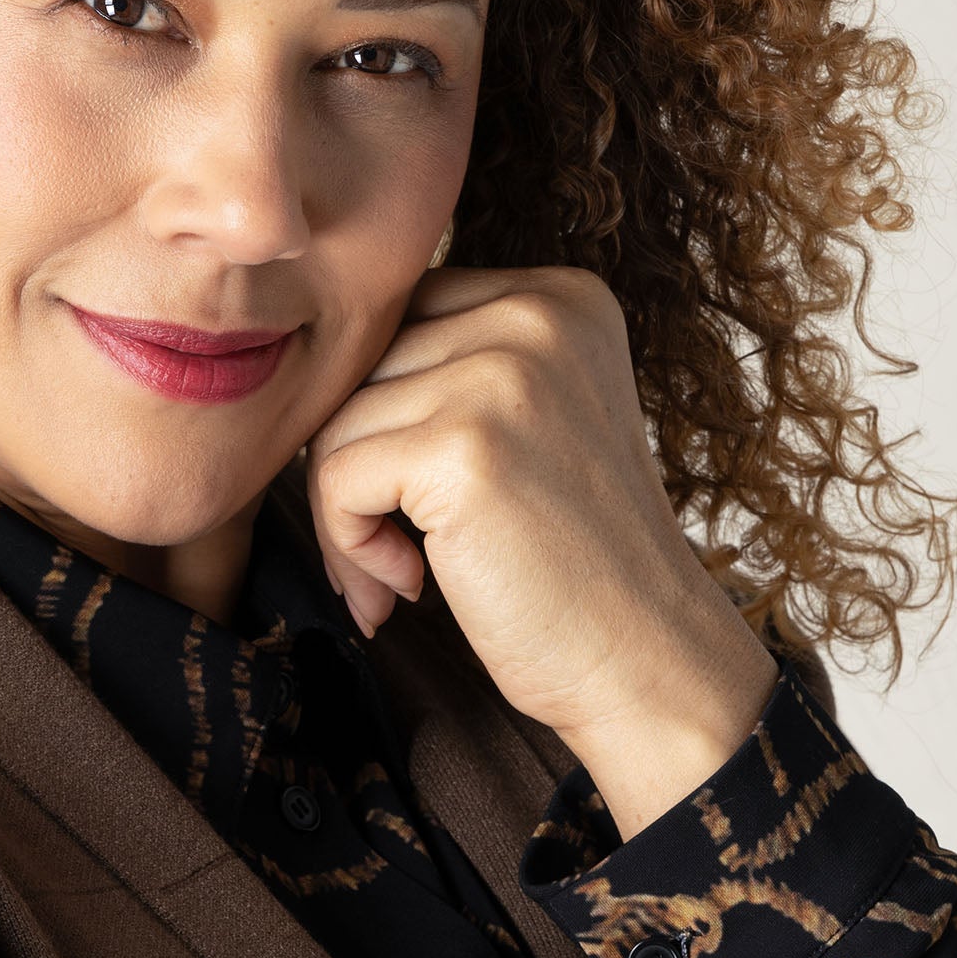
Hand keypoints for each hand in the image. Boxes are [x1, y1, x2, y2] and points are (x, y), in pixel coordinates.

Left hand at [304, 264, 777, 839]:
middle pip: (364, 365)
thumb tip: (309, 366)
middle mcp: (539, 315)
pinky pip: (333, 477)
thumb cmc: (573, 562)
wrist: (647, 660)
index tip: (419, 495)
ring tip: (406, 573)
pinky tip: (411, 585)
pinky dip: (349, 545)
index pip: (405, 315)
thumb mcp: (533, 424)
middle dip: (359, 466)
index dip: (386, 410)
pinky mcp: (463, 448)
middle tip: (402, 551)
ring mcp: (502, 376)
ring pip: (335, 423)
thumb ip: (451, 370)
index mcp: (561, 297)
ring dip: (347, 516)